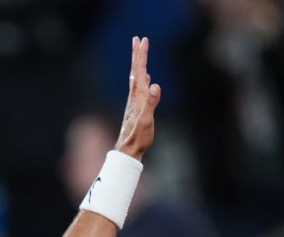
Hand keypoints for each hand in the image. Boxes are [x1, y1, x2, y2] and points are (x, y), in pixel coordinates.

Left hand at [115, 37, 160, 160]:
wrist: (129, 150)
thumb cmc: (138, 137)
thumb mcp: (146, 121)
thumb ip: (151, 103)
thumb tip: (155, 85)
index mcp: (138, 97)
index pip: (139, 71)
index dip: (141, 56)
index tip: (142, 41)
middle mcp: (135, 97)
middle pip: (136, 71)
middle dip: (138, 55)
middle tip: (138, 39)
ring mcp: (136, 102)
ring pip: (137, 78)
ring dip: (139, 64)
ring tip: (140, 53)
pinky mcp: (138, 108)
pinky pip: (141, 89)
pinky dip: (143, 79)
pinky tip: (145, 78)